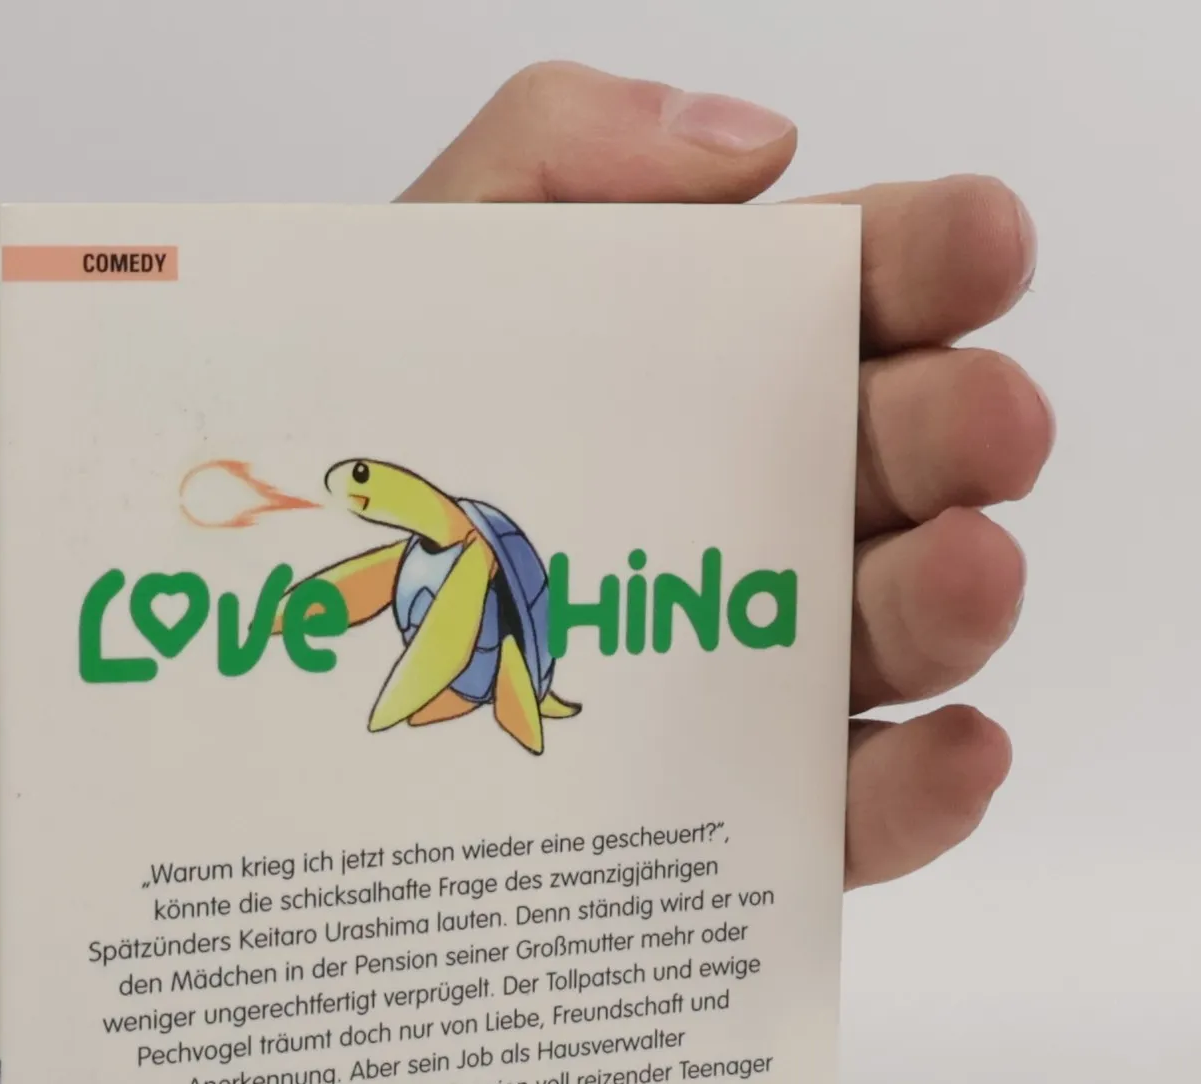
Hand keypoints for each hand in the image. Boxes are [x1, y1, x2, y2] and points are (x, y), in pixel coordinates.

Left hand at [402, 63, 1050, 886]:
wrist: (219, 696)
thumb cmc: (335, 476)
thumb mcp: (410, 274)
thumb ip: (554, 156)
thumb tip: (756, 148)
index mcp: (699, 372)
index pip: (850, 295)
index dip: (932, 258)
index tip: (980, 247)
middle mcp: (749, 512)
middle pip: (897, 465)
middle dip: (960, 430)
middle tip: (981, 424)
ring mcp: (752, 671)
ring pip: (895, 637)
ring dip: (956, 602)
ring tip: (965, 572)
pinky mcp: (735, 817)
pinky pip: (846, 813)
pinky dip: (919, 789)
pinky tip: (952, 748)